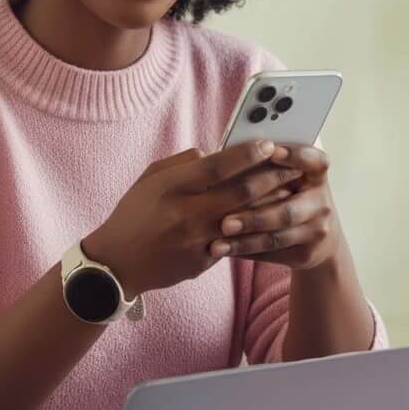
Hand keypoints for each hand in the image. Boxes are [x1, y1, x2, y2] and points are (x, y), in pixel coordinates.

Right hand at [82, 139, 303, 297]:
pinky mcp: (203, 262)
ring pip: (246, 220)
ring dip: (272, 204)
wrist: (116, 264)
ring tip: (291, 190)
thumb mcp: (150, 179)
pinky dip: (254, 228)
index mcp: (171, 188)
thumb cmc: (133, 214)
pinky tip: (270, 218)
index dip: (246, 154)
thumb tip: (215, 152)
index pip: (216, 167)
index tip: (269, 144)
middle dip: (272, 177)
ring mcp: (197, 241)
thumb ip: (183, 163)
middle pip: (240, 193)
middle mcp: (186, 214)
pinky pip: (236, 242)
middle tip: (292, 166)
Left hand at [207, 144, 342, 270]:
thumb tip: (209, 155)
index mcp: (316, 175)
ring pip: (276, 237)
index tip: (272, 151)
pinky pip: (271, 253)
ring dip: (244, 240)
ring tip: (217, 242)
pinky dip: (244, 250)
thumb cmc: (289, 196)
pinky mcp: (306, 254)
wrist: (318, 240)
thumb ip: (260, 166)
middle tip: (224, 221)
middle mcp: (320, 203)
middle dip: (254, 216)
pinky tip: (222, 249)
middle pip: (287, 210)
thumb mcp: (285, 178)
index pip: (314, 161)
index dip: (296, 156)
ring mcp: (316, 231)